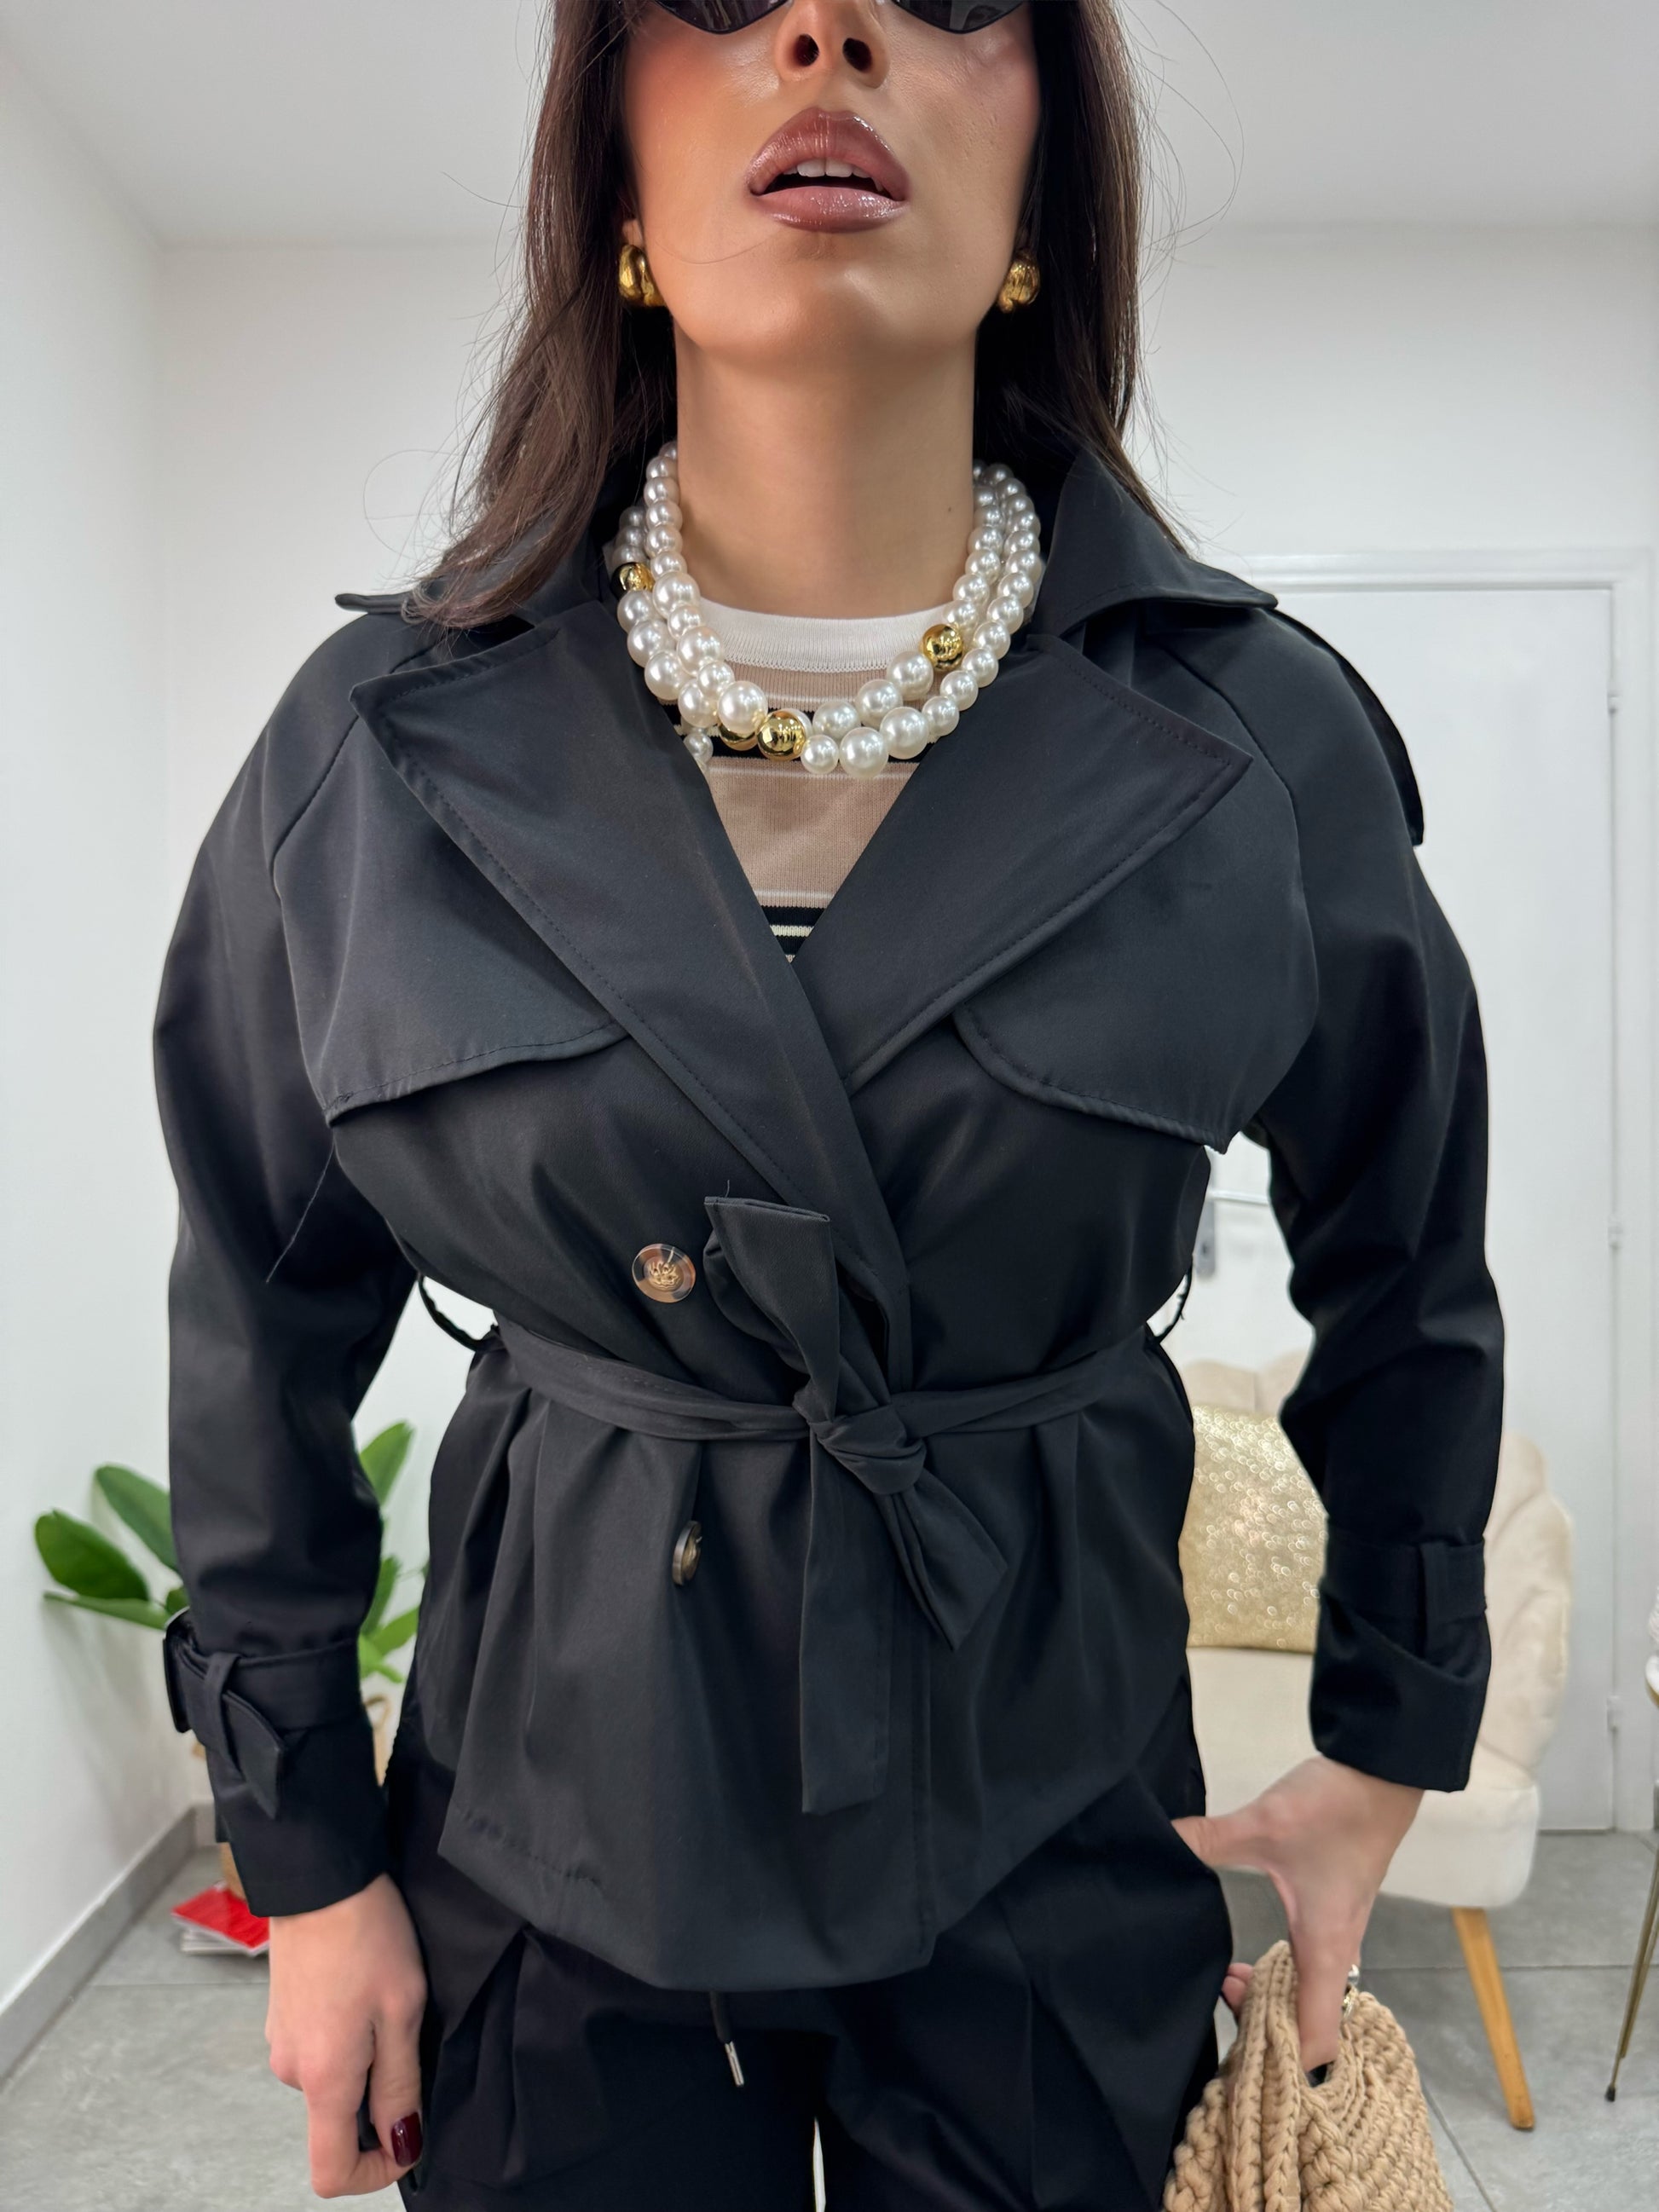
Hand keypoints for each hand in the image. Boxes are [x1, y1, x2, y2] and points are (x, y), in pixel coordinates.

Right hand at [266, 1872, 428, 2197]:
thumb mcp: (403, 2012)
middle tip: (410, 2037)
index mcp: (321, 2079)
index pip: (330, 2172)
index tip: (410, 2136)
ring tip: (389, 2001)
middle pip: (336, 2124)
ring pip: (330, 2081)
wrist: (320, 1874)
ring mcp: (281, 2041)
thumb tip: (403, 2144)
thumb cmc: (368, 1935)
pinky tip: (365, 1989)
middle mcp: (290, 2070)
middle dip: (379, 2101)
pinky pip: (318, 2049)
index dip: (375, 2172)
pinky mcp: (282, 2015)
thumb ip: (400, 2085)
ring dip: (365, 2060)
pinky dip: (347, 2036)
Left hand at [1172, 1755, 1422, 2070]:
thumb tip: (1157, 1844)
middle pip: (1306, 2025)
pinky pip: (1308, 1971)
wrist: (1379, 1774)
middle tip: (1217, 1993)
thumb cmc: (1331, 1811)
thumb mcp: (1262, 1825)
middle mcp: (1337, 1955)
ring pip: (1306, 1996)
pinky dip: (1278, 1977)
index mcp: (1325, 1952)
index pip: (1315, 2042)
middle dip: (1260, 2025)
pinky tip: (1245, 1960)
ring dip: (1267, 1997)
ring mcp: (1339, 1936)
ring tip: (1224, 1977)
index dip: (1277, 2060)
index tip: (1233, 2046)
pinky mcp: (1333, 1916)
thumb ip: (1206, 1840)